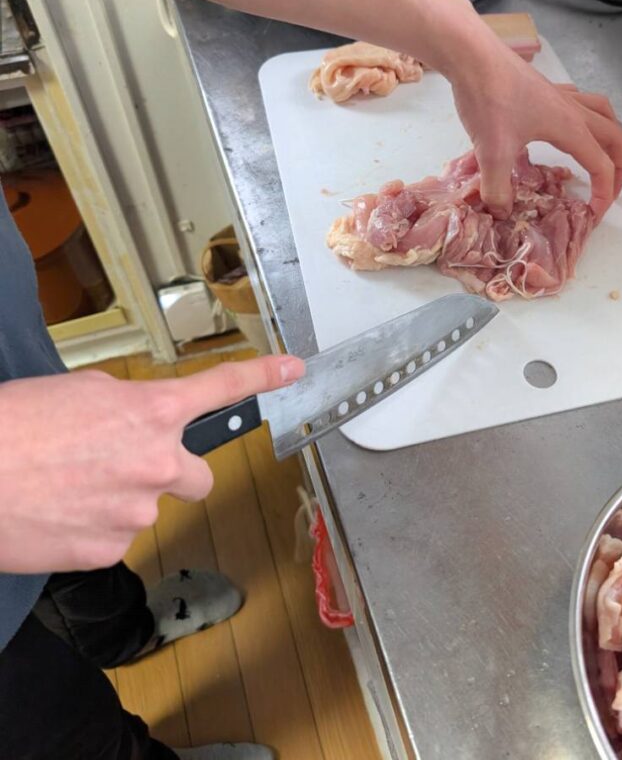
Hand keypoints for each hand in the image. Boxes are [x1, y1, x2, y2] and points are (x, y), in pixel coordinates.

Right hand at [0, 354, 304, 573]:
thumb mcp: (81, 392)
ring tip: (68, 485)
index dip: (264, 376)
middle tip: (129, 465)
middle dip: (175, 473)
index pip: (222, 387)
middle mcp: (157, 463)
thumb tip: (141, 421)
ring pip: (147, 507)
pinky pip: (115, 538)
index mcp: (151, 412)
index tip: (293, 370)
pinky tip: (59, 513)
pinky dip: (93, 528)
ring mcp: (136, 512)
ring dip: (121, 499)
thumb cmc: (14, 425)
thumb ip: (128, 405)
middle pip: (200, 476)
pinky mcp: (108, 551)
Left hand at [437, 1, 621, 220]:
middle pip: (614, 138)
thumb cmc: (488, 100)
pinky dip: (586, 116)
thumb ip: (498, 189)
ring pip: (603, 114)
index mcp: (570, 128)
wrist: (471, 56)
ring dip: (610, 137)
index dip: (604, 194)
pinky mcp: (544, 86)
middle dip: (618, 167)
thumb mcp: (490, 153)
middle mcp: (573, 110)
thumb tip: (502, 212)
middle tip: (609, 190)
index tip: (595, 216)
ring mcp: (560, 94)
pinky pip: (579, 100)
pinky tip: (568, 124)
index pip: (602, 166)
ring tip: (603, 155)